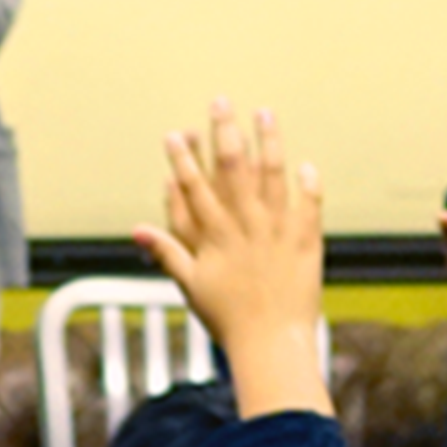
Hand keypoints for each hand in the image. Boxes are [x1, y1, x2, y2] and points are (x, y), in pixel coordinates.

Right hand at [135, 103, 327, 415]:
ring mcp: (278, 230)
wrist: (271, 343)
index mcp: (215, 235)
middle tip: (221, 103)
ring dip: (269, 141)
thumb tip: (136, 230)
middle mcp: (245, 225)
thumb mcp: (190, 286)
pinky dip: (308, 184)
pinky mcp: (306, 241)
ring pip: (273, 175)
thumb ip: (166, 252)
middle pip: (233, 168)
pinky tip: (306, 164)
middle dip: (225, 132)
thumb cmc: (227, 319)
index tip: (175, 133)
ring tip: (265, 114)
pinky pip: (309, 204)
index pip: (195, 186)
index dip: (182, 158)